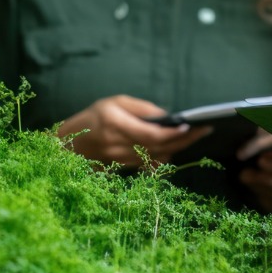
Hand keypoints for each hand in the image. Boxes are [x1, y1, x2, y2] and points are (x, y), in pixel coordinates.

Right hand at [55, 94, 210, 165]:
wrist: (67, 146)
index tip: (190, 126)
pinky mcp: (123, 170)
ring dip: (177, 148)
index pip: (150, 134)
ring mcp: (121, 161)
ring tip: (193, 136)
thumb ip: (140, 108)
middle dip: (184, 140)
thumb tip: (166, 116)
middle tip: (204, 131)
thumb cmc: (91, 118)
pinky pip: (151, 166)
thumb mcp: (113, 102)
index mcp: (115, 124)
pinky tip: (175, 147)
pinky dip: (165, 157)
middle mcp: (118, 145)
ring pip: (158, 158)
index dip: (172, 132)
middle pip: (159, 148)